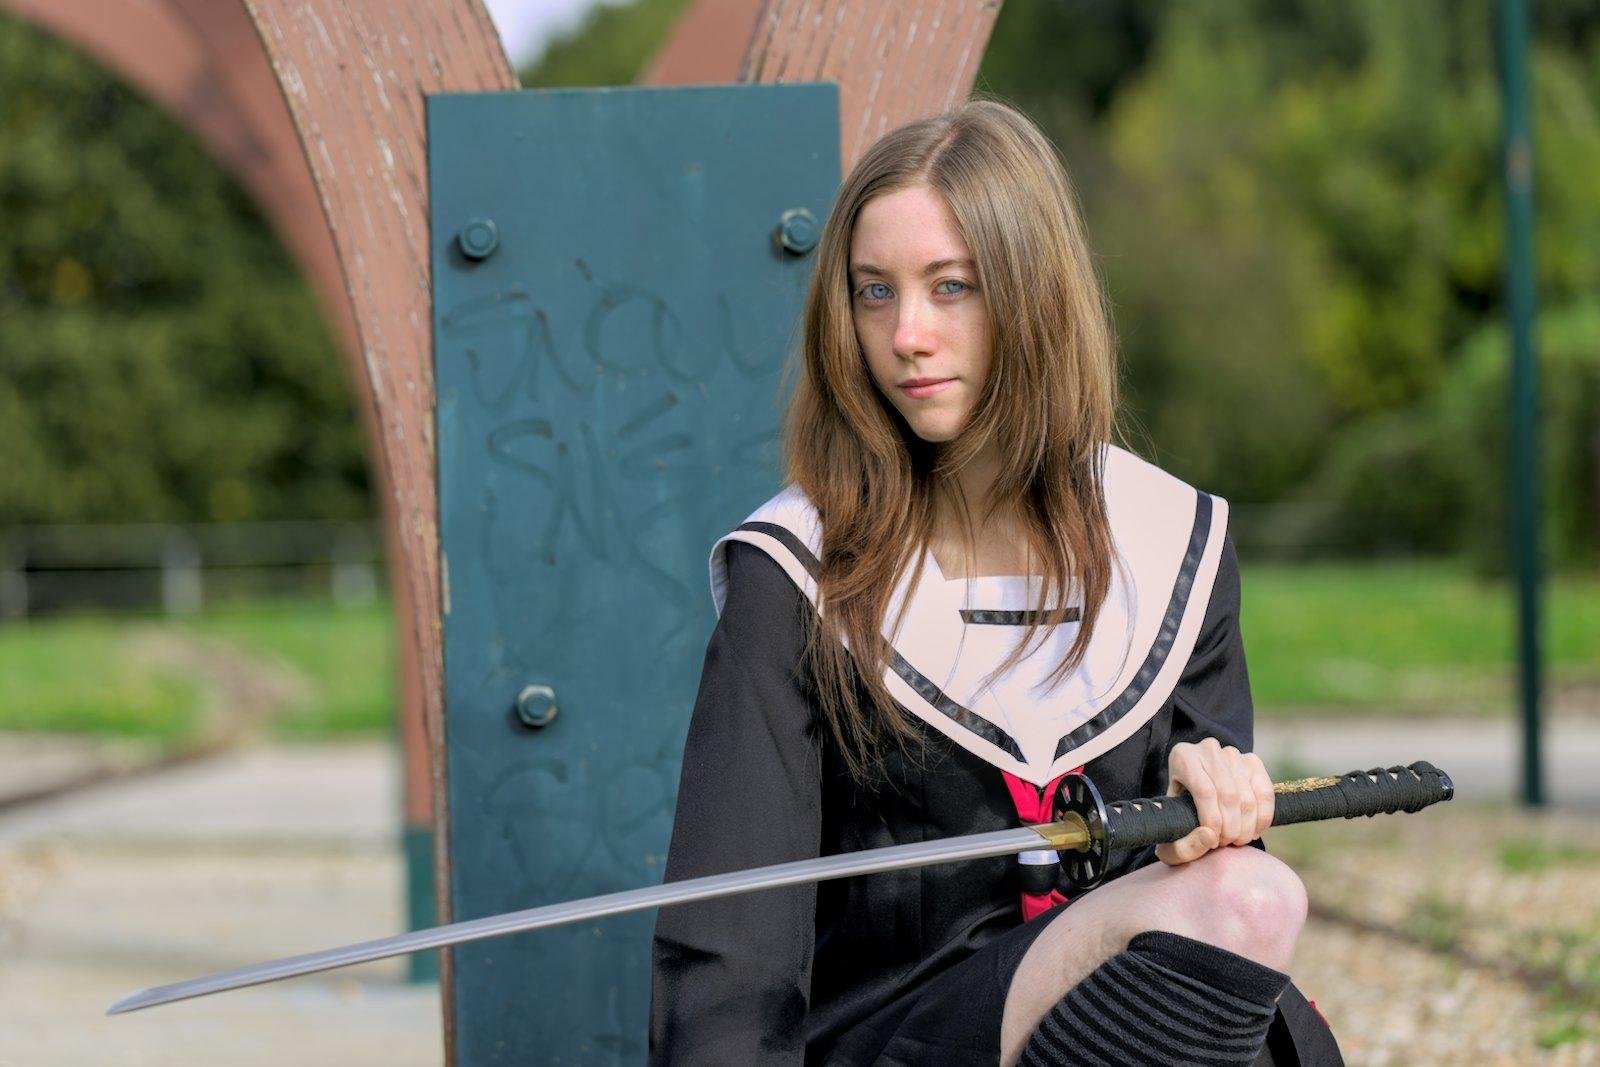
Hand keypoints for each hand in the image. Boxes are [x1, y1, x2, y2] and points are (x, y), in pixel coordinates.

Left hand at [1154, 738, 1274, 865]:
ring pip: (1247, 796)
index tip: (1214, 842)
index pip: (1204, 791)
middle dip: (1231, 827)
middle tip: (1227, 843)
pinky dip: (1263, 817)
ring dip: (1247, 825)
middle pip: (1228, 794)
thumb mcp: (1172, 829)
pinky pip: (1264, 792)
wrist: (1194, 793)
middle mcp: (1208, 749)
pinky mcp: (1253, 761)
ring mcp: (1233, 753)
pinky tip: (1254, 832)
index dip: (1213, 820)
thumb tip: (1208, 836)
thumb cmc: (1179, 814)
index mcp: (1183, 757)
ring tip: (1238, 840)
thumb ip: (1182, 844)